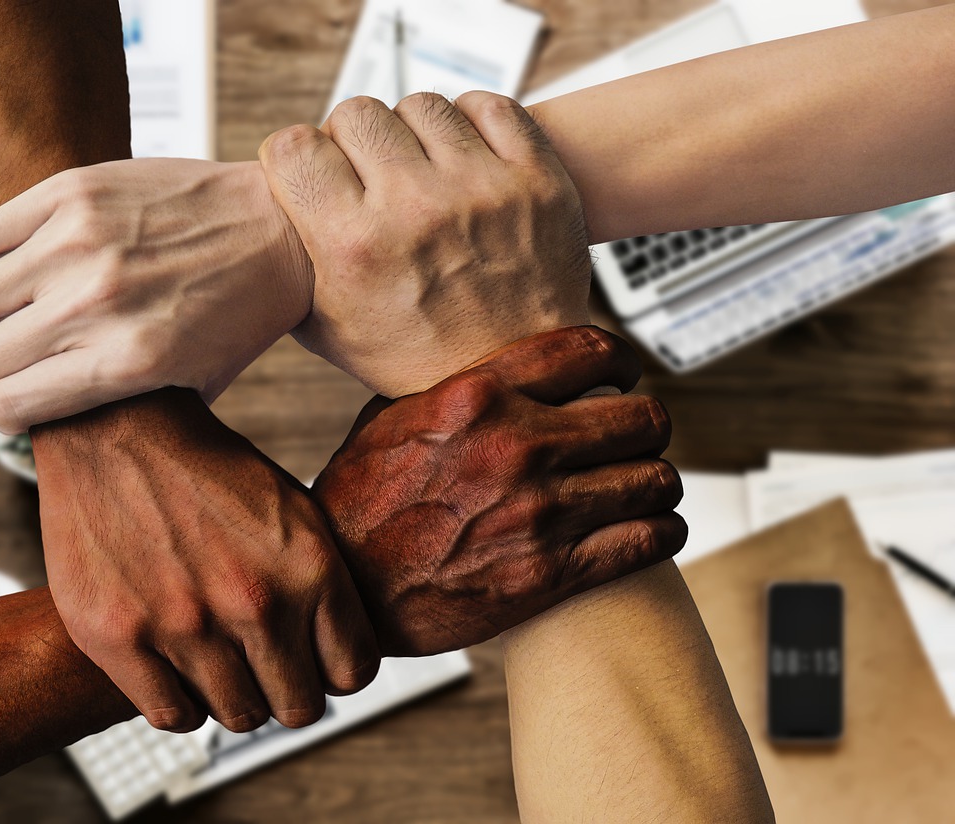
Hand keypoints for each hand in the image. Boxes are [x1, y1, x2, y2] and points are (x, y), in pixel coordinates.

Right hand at [0, 159, 311, 433]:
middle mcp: (97, 304)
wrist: (282, 229)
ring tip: (7, 312)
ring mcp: (79, 243)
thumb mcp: (195, 384)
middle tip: (13, 357)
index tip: (15, 403)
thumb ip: (125, 409)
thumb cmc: (241, 312)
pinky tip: (0, 270)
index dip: (5, 412)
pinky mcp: (69, 193)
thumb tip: (55, 427)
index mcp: (129, 361)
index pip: (8, 405)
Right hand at [34, 390, 378, 731]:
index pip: (352, 673)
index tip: (314, 658)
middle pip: (299, 706)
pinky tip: (178, 667)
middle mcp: (254, 602)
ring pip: (239, 716)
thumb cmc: (206, 468)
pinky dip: (181, 701)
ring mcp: (184, 625)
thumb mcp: (293, 508)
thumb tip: (343, 654)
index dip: (334, 670)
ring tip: (218, 658)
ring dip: (234, 695)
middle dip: (287, 689)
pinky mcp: (119, 638)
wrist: (116, 426)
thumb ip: (322, 581)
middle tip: (264, 665)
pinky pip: (174, 717)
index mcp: (308, 567)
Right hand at [259, 91, 592, 397]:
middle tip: (366, 175)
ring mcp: (481, 189)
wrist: (512, 378)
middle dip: (350, 141)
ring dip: (410, 132)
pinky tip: (461, 158)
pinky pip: (489, 107)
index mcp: (355, 247)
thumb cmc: (414, 358)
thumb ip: (290, 266)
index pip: (294, 147)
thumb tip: (259, 219)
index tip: (310, 174)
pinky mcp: (535, 178)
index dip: (296, 158)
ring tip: (418, 170)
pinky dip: (469, 124)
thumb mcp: (328, 328)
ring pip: (420, 105)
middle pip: (356, 114)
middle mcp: (415, 210)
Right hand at [313, 326, 685, 655]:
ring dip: (655, 481)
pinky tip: (649, 529)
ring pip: (656, 479)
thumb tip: (496, 367)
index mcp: (477, 397)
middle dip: (645, 425)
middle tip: (636, 437)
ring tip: (643, 486)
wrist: (346, 591)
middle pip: (641, 418)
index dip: (621, 360)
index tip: (623, 374)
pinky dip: (660, 532)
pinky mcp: (551, 573)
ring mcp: (539, 512)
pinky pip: (648, 540)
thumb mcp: (390, 420)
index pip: (589, 352)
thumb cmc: (358, 505)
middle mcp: (516, 447)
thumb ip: (453, 388)